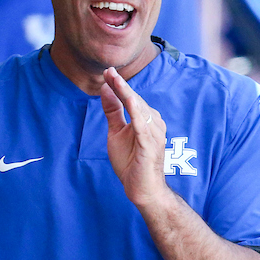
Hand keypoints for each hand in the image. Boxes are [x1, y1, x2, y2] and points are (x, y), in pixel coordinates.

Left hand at [99, 67, 169, 209]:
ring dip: (127, 94)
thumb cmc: (131, 162)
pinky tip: (130, 100)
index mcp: (145, 120)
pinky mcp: (150, 146)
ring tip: (115, 79)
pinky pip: (143, 126)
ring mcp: (154, 135)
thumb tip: (106, 89)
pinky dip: (137, 112)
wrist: (141, 190)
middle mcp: (153, 124)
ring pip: (140, 109)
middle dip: (121, 85)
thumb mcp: (116, 133)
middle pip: (135, 100)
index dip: (119, 85)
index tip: (108, 71)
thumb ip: (113, 112)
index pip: (131, 98)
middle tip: (108, 70)